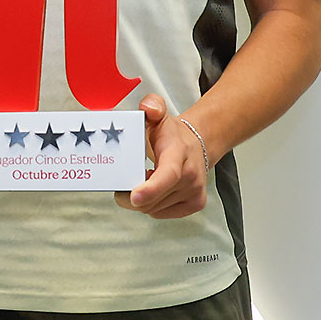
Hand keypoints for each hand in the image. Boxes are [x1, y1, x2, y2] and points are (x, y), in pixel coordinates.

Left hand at [115, 93, 208, 219]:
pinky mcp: (196, 204)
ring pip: (153, 209)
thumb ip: (152, 106)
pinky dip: (152, 204)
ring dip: (142, 199)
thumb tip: (148, 108)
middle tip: (123, 182)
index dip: (150, 188)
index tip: (134, 196)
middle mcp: (191, 175)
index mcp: (178, 153)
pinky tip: (153, 188)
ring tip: (143, 180)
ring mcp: (195, 192)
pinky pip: (161, 213)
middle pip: (152, 199)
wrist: (197, 145)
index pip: (168, 174)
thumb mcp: (159, 115)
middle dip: (130, 196)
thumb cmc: (171, 134)